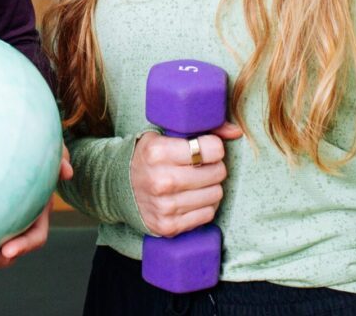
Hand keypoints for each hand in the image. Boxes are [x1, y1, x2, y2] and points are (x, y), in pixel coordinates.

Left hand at [0, 146, 71, 268]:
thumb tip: (67, 173)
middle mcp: (24, 225)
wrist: (23, 156)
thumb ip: (62, 159)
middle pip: (13, 251)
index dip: (24, 245)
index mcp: (40, 215)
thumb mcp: (53, 153)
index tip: (9, 250)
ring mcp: (9, 224)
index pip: (36, 237)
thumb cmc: (41, 155)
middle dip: (0, 260)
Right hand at [131, 121, 241, 237]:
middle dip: (214, 167)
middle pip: (217, 172)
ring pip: (216, 194)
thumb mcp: (167, 134)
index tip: (206, 148)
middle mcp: (162, 180)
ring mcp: (165, 206)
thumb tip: (236, 132)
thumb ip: (204, 129)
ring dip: (211, 187)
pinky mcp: (168, 226)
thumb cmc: (150, 156)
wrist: (119, 187)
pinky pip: (207, 214)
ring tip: (198, 181)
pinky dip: (205, 206)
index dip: (214, 147)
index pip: (212, 149)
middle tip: (203, 165)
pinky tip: (193, 197)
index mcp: (159, 152)